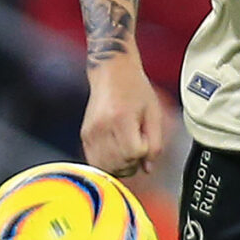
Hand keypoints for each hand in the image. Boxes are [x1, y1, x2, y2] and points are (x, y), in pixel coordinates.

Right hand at [80, 56, 163, 178]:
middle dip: (133, 163)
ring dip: (120, 166)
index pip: (134, 153)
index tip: (145, 140)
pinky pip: (94, 161)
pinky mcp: (85, 135)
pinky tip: (115, 153)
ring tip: (127, 153)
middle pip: (119, 164)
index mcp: (121, 119)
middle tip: (138, 149)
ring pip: (106, 167)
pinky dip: (107, 163)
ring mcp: (91, 132)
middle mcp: (102, 127)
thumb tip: (148, 168)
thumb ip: (154, 142)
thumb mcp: (153, 112)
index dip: (144, 152)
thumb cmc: (134, 88)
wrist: (111, 72)